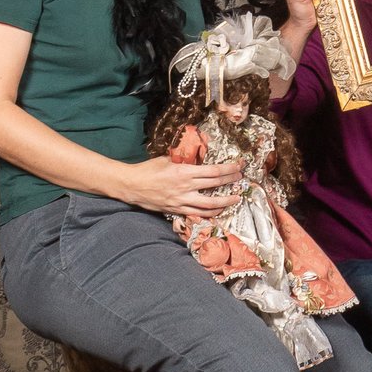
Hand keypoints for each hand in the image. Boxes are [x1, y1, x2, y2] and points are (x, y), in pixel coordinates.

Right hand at [124, 156, 243, 217]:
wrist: (130, 185)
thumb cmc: (148, 169)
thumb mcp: (168, 159)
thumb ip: (184, 160)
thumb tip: (198, 157)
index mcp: (184, 172)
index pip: (213, 171)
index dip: (229, 169)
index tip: (239, 166)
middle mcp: (185, 188)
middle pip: (215, 185)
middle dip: (231, 181)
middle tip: (241, 178)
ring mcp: (181, 201)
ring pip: (209, 204)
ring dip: (225, 202)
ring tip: (236, 198)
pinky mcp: (176, 210)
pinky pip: (197, 214)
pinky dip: (210, 212)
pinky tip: (218, 210)